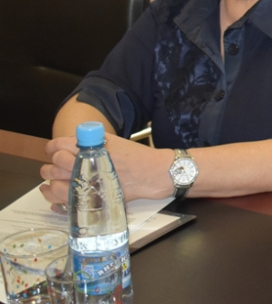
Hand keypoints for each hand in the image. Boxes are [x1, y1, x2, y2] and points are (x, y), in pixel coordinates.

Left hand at [40, 134, 172, 204]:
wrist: (151, 174)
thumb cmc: (136, 157)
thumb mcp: (114, 141)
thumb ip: (92, 142)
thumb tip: (72, 144)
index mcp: (91, 149)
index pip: (59, 146)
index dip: (52, 148)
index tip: (52, 150)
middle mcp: (86, 166)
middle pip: (55, 164)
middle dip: (50, 165)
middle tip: (52, 167)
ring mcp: (87, 184)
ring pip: (55, 184)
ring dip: (49, 182)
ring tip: (50, 180)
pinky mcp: (90, 199)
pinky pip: (63, 200)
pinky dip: (54, 197)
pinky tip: (53, 193)